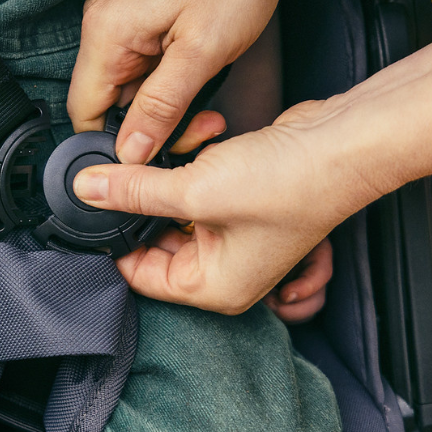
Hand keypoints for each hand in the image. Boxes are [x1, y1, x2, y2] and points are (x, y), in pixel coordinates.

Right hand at [66, 0, 431, 163]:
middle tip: (197, 129)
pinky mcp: (138, 14)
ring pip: (128, 88)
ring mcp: (119, 16)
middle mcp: (102, 23)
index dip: (112, 145)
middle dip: (149, 127)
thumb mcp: (202, 54)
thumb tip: (128, 152)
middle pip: (106, 103)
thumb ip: (160, 108)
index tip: (150, 159)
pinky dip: (166, 82)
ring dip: (164, 106)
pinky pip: (141, 65)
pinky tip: (197, 77)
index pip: (83, 113)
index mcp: (106, 32)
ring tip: (206, 104)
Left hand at [71, 43, 431, 313]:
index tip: (92, 210)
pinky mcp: (238, 205)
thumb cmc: (288, 185)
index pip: (140, 276)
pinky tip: (203, 146)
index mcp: (212, 288)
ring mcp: (233, 238)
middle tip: (121, 175)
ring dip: (167, 181)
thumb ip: (133, 193)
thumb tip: (88, 190)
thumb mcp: (192, 191)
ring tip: (178, 158)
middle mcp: (223, 270)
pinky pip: (196, 193)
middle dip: (139, 207)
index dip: (114, 242)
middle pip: (154, 243)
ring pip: (172, 213)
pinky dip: (192, 169)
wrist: (343, 143)